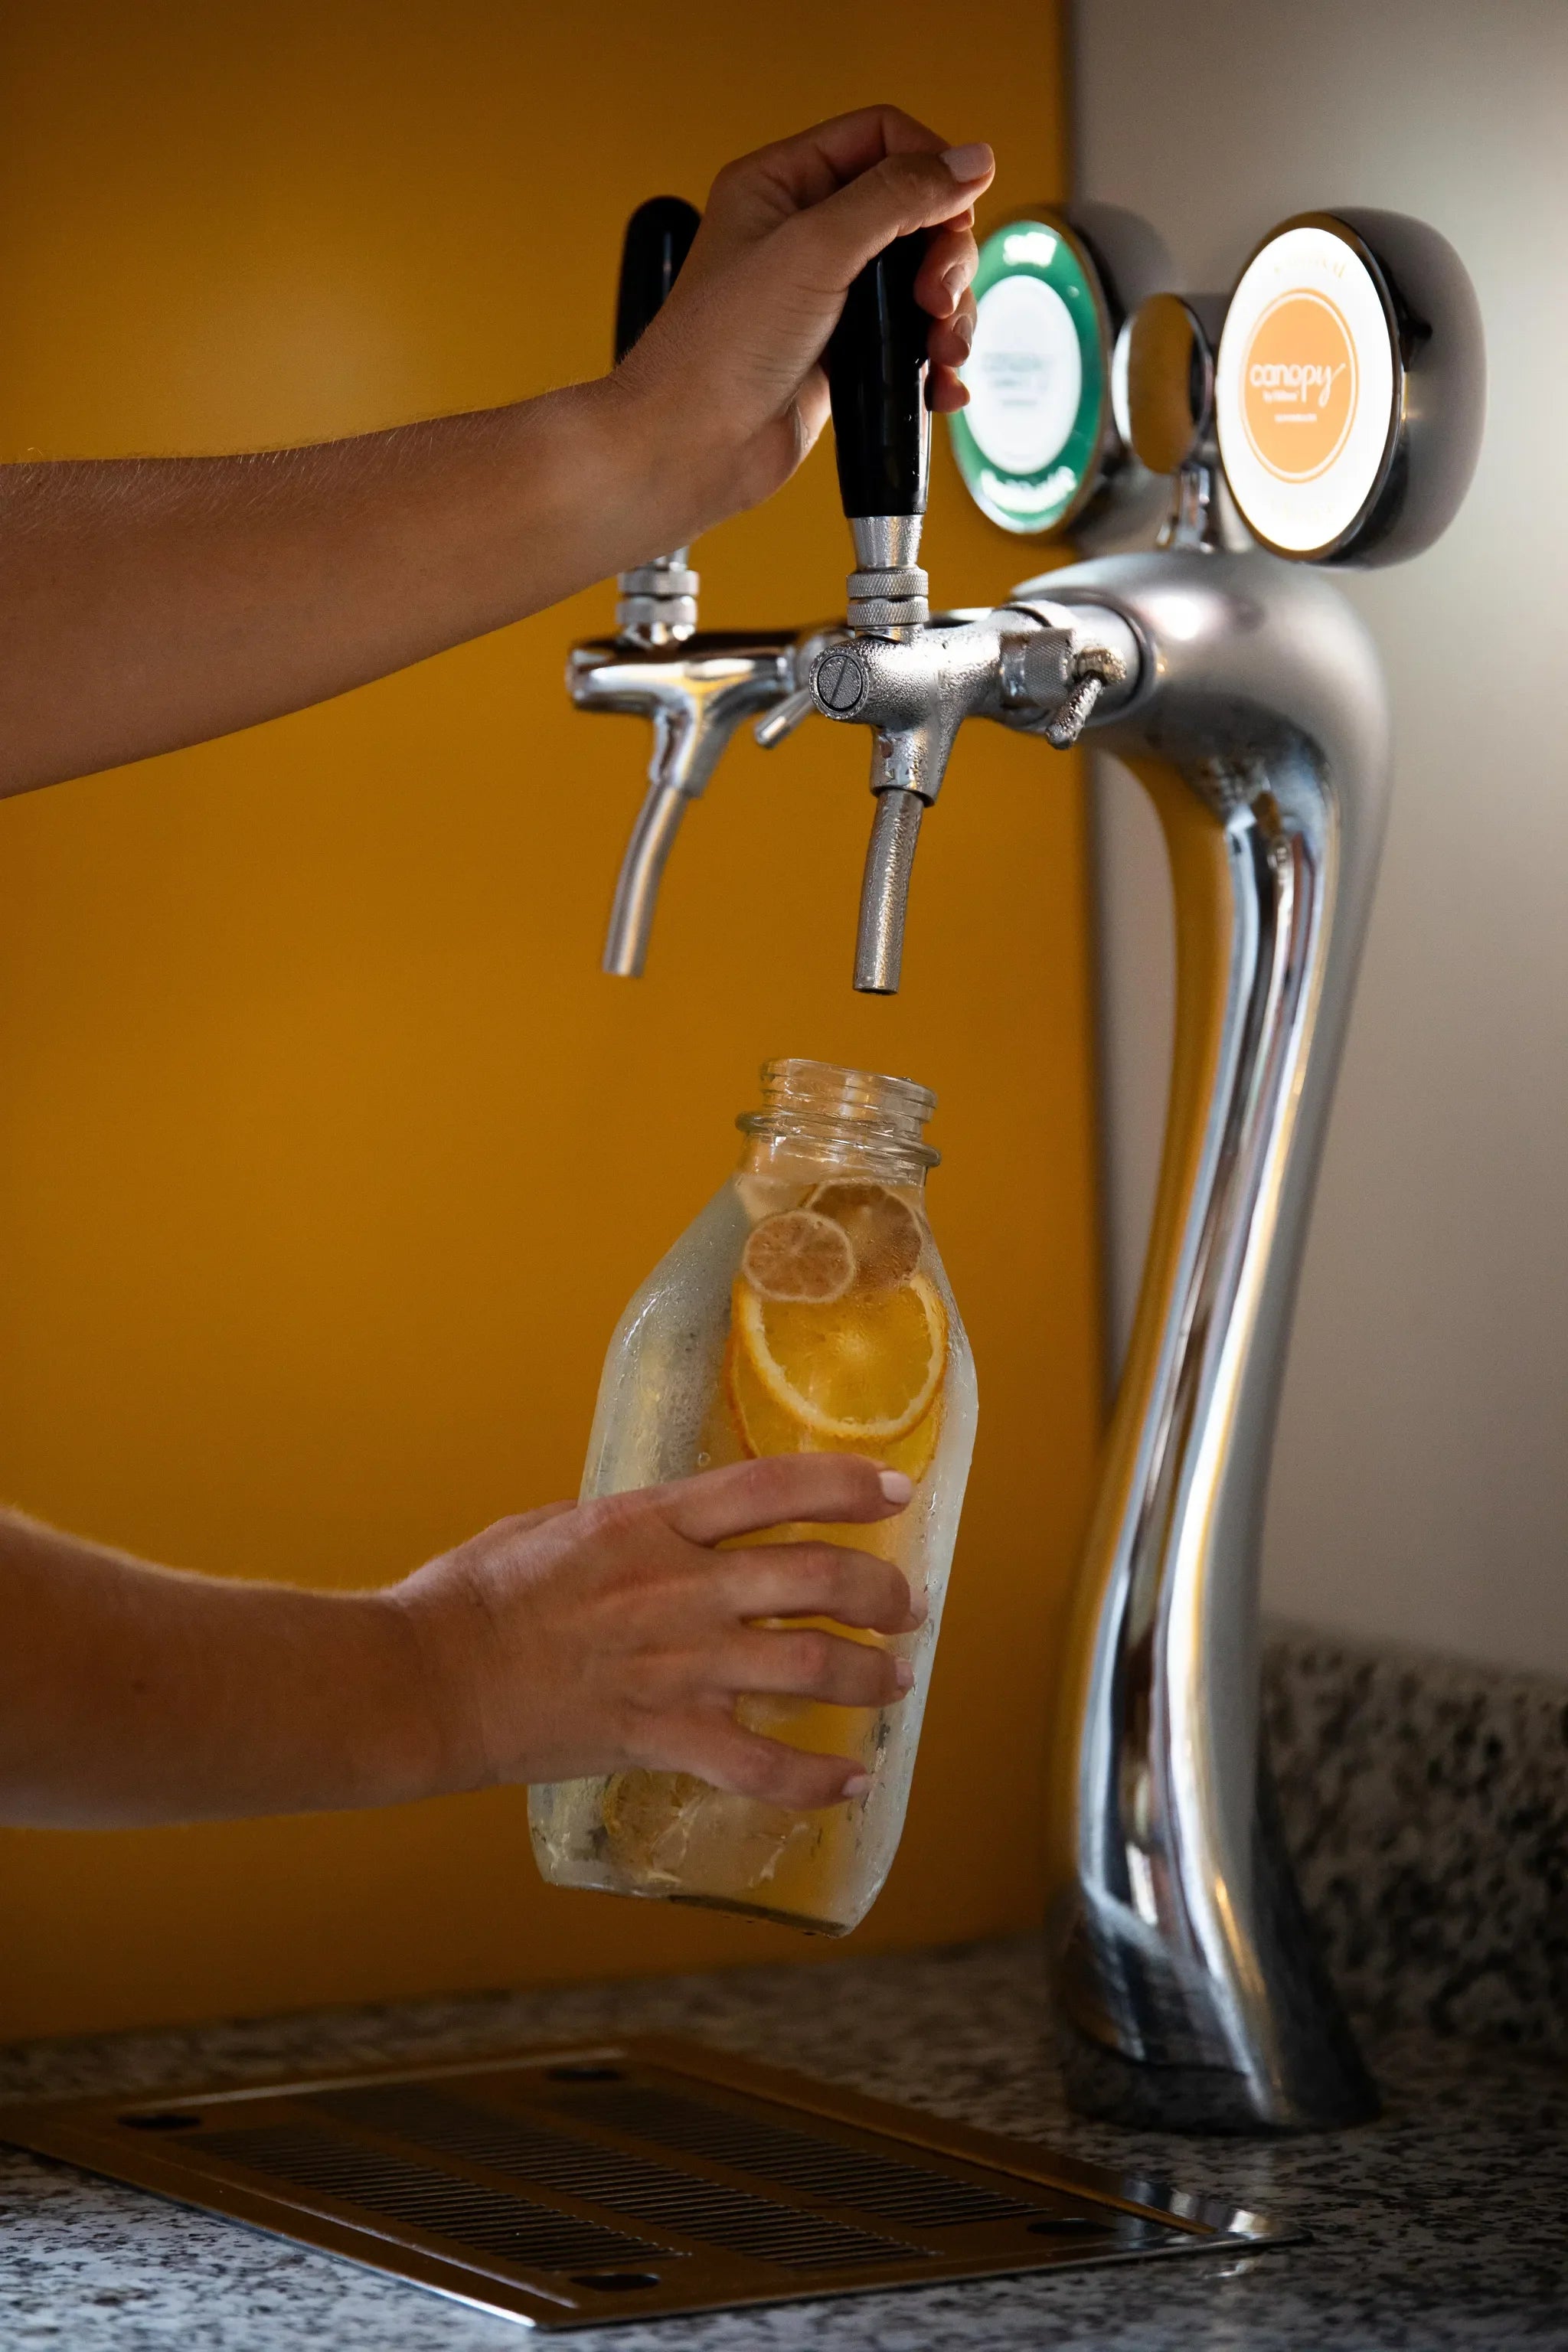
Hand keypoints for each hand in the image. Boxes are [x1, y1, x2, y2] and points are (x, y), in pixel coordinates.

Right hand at [395, 1454, 921, 1809]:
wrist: (426, 1679)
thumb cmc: (475, 1595)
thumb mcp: (559, 1523)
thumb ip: (635, 1524)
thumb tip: (677, 1523)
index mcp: (651, 1521)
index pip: (775, 1486)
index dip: (848, 1482)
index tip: (895, 1488)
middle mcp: (678, 1586)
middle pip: (817, 1575)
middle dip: (883, 1590)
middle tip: (907, 1605)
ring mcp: (675, 1663)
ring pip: (810, 1663)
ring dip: (870, 1674)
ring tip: (895, 1681)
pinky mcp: (659, 1734)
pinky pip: (761, 1763)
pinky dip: (817, 1779)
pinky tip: (852, 1782)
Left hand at [613, 106, 995, 534]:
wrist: (692, 449)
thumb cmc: (721, 349)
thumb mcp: (815, 249)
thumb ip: (896, 197)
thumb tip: (971, 159)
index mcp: (782, 184)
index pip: (880, 138)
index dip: (931, 165)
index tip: (960, 210)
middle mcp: (806, 233)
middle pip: (913, 211)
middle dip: (943, 255)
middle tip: (936, 300)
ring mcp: (827, 296)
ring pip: (920, 279)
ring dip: (948, 314)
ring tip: (942, 352)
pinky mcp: (844, 354)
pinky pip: (909, 338)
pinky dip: (933, 359)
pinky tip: (939, 383)